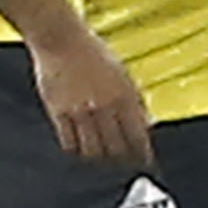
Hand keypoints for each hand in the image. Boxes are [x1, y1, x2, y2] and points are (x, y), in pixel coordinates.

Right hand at [27, 24, 152, 170]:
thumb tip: (149, 124)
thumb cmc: (94, 54)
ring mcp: (80, 111)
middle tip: (124, 167)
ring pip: (92, 150)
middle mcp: (103, 107)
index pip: (137, 137)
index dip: (143, 154)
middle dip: (122, 162)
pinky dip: (77, 151)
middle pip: (116, 148)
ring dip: (100, 160)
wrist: (61, 40)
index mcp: (124, 96)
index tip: (145, 163)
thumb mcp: (124, 73)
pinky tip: (81, 152)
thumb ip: (137, 100)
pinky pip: (69, 143)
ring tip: (103, 163)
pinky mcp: (58, 113)